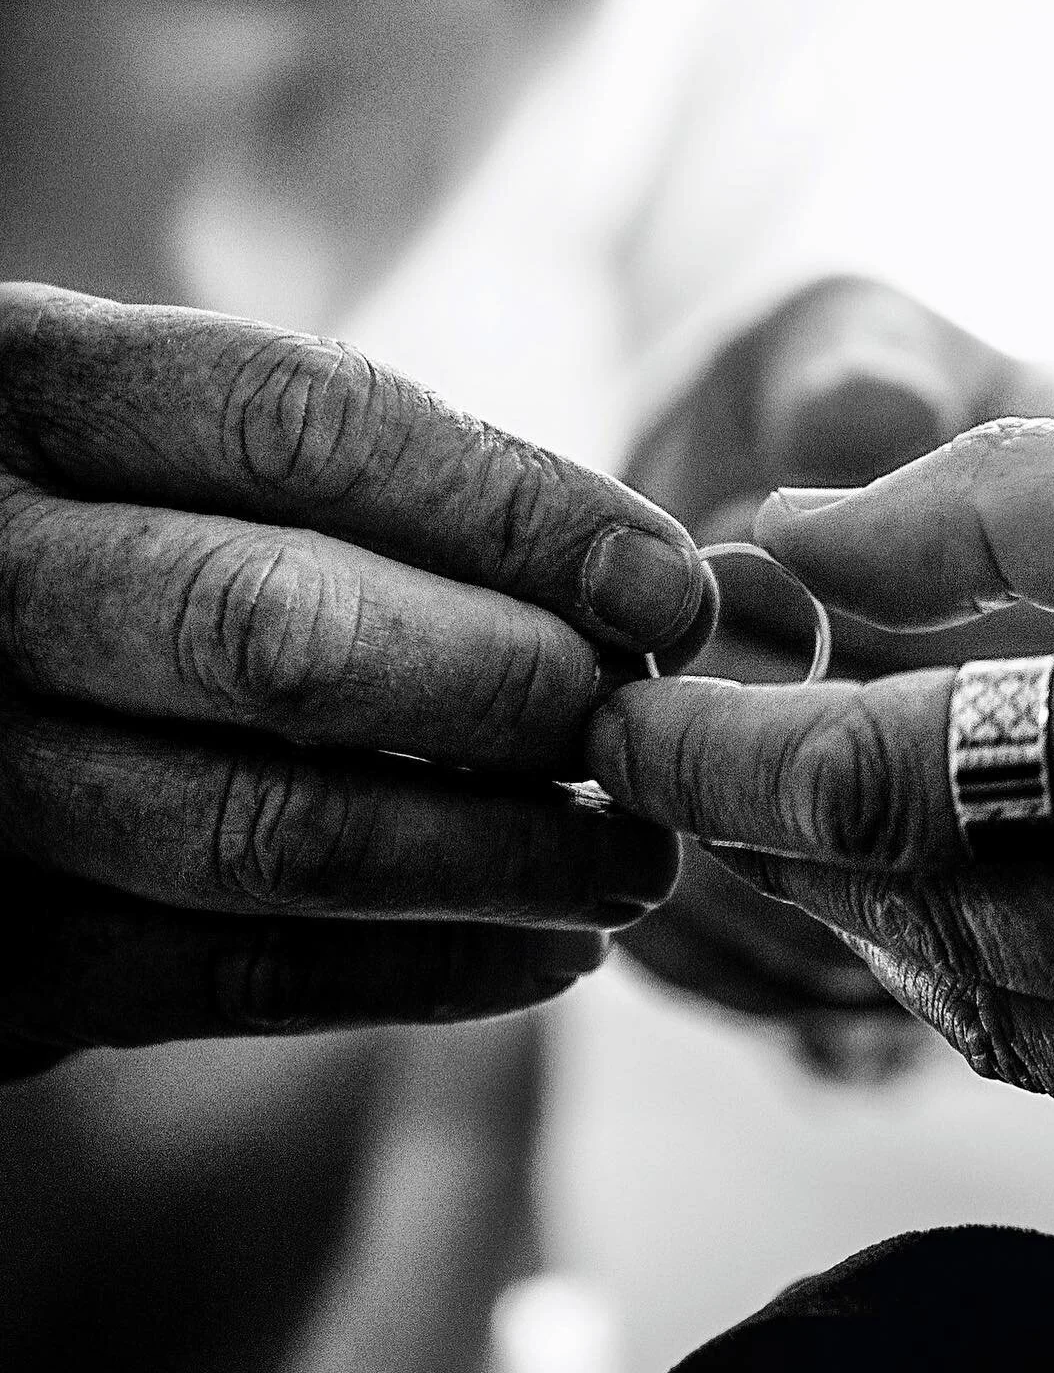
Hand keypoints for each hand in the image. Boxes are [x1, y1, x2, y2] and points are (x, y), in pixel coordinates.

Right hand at [0, 283, 715, 1074]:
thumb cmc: (122, 534)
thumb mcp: (193, 448)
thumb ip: (381, 493)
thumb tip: (647, 591)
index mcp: (30, 392)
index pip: (307, 426)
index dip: (521, 513)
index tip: (669, 594)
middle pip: (286, 637)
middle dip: (514, 692)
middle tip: (645, 732)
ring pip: (274, 833)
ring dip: (503, 861)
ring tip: (635, 863)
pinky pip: (235, 980)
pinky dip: (426, 974)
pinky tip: (548, 952)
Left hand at [590, 416, 1053, 1185]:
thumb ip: (1005, 514)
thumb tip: (794, 533)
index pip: (873, 783)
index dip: (717, 753)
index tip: (627, 719)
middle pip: (910, 919)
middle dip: (774, 841)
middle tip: (697, 762)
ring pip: (994, 1017)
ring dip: (870, 918)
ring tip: (814, 820)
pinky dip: (994, 978)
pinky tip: (974, 894)